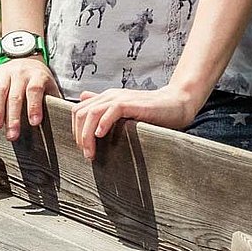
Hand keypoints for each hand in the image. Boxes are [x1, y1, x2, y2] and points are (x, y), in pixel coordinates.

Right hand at [0, 59, 61, 141]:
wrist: (27, 59)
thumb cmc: (40, 81)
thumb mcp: (50, 87)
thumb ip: (54, 102)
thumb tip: (64, 122)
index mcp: (37, 76)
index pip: (35, 90)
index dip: (34, 106)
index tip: (34, 123)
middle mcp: (20, 72)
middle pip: (16, 95)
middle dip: (13, 117)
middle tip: (12, 135)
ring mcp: (5, 72)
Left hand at [71, 85, 199, 161]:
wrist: (176, 104)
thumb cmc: (152, 112)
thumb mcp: (125, 110)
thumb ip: (105, 108)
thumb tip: (83, 99)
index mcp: (106, 98)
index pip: (78, 111)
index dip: (75, 131)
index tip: (84, 149)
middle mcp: (110, 96)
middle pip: (80, 112)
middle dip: (78, 136)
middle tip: (88, 155)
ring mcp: (120, 98)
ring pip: (92, 112)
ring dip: (87, 134)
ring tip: (92, 152)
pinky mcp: (132, 103)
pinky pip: (111, 110)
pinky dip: (103, 123)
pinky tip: (101, 135)